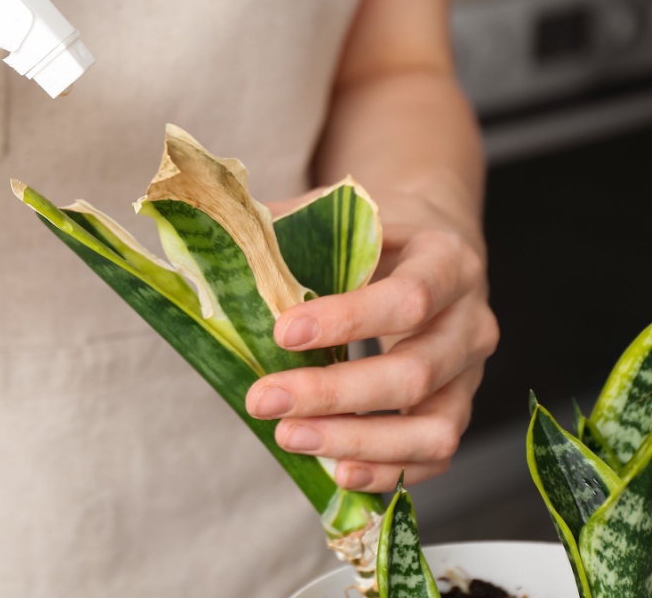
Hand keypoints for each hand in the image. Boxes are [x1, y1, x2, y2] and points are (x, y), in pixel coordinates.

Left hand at [246, 190, 498, 491]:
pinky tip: (336, 469)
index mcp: (447, 260)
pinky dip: (386, 470)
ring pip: (432, 428)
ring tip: (290, 437)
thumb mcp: (339, 216)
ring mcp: (469, 374)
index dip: (347, 320)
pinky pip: (434, 455)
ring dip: (357, 441)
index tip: (282, 333)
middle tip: (264, 400)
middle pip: (414, 372)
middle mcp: (471, 321)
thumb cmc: (375, 236)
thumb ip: (285, 231)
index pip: (409, 297)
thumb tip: (215, 250)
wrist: (430, 250)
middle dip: (332, 393)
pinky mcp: (456, 410)